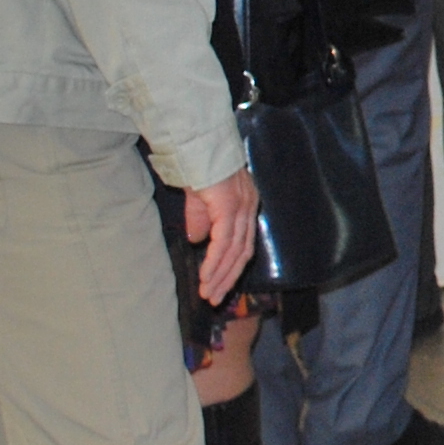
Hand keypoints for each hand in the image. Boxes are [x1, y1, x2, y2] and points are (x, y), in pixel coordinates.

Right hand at [185, 171, 259, 304]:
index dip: (231, 267)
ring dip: (219, 276)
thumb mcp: (199, 199)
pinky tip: (206, 277)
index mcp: (246, 205)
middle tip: (214, 300)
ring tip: (207, 295)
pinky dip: (215, 262)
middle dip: (227, 278)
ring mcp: (242, 207)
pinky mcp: (230, 206)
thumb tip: (198, 240)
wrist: (195, 145)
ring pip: (234, 251)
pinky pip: (224, 242)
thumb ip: (201, 219)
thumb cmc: (196, 167)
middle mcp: (249, 207)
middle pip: (242, 252)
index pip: (243, 244)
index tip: (219, 287)